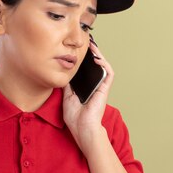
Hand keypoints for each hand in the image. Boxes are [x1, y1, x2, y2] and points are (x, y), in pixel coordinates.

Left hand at [62, 38, 113, 154]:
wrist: (82, 128)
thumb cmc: (75, 117)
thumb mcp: (67, 97)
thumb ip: (67, 86)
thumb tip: (63, 74)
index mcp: (86, 88)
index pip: (87, 71)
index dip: (84, 61)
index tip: (78, 51)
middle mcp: (95, 86)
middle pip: (96, 67)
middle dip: (92, 54)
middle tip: (86, 44)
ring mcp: (101, 87)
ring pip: (103, 67)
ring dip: (99, 56)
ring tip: (93, 47)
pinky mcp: (105, 89)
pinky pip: (108, 74)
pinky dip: (104, 64)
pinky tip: (97, 58)